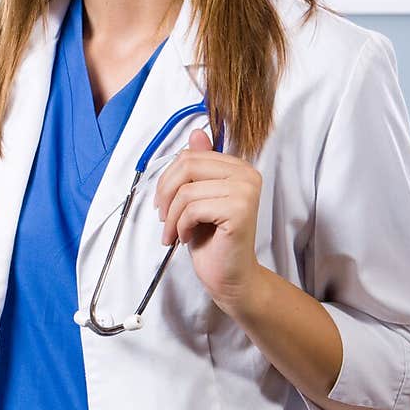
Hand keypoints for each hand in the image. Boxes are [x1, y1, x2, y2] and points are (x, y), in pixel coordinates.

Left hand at [153, 127, 261, 315]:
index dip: (168, 179)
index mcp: (238, 167)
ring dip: (171, 217)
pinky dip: (181, 226)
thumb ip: (198, 167)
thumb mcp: (197, 198)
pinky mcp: (239, 211)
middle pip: (186, 167)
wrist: (229, 276)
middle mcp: (247, 175)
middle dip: (165, 195)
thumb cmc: (212, 240)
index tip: (163, 203)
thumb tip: (196, 134)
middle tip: (163, 218)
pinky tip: (186, 237)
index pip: (190, 156)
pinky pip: (193, 208)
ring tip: (173, 233)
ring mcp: (246, 191)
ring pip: (186, 191)